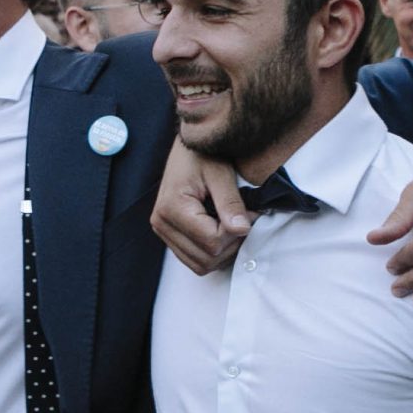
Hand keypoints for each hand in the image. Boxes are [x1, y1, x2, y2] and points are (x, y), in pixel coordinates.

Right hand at [149, 137, 250, 275]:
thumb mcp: (221, 173)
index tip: (251, 213)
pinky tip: (223, 231)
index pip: (211, 241)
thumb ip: (231, 202)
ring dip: (224, 252)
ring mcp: (162, 231)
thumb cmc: (204, 154)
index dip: (236, 233)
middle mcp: (161, 223)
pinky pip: (193, 259)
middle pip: (206, 258)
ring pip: (200, 265)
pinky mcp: (169, 234)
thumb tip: (242, 230)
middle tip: (245, 220)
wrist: (188, 148)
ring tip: (234, 225)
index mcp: (171, 207)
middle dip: (232, 244)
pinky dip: (213, 253)